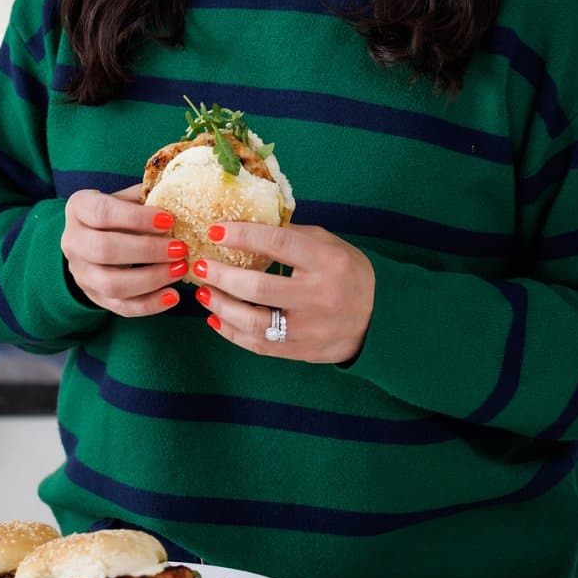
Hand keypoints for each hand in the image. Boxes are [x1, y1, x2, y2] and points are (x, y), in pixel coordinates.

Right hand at [60, 183, 185, 316]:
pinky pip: (121, 307)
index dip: (136, 217)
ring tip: (180, 269)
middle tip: (180, 249)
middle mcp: (72, 241)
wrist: (96, 237)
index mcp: (79, 208)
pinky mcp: (95, 296)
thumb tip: (180, 198)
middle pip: (104, 250)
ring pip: (111, 284)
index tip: (168, 220)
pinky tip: (172, 296)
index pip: (102, 213)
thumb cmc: (120, 213)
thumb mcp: (128, 198)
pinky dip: (149, 304)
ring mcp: (81, 273)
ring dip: (150, 279)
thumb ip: (148, 197)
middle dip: (147, 250)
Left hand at [191, 218, 374, 364]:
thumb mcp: (330, 245)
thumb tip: (246, 226)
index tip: (215, 231)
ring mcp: (311, 328)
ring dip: (221, 307)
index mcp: (328, 261)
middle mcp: (320, 296)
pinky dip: (233, 333)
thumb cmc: (347, 273)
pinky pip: (260, 345)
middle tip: (199, 266)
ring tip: (203, 293)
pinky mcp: (304, 352)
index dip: (243, 236)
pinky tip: (216, 319)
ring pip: (255, 322)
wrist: (379, 318)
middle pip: (259, 288)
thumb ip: (292, 236)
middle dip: (222, 276)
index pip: (278, 244)